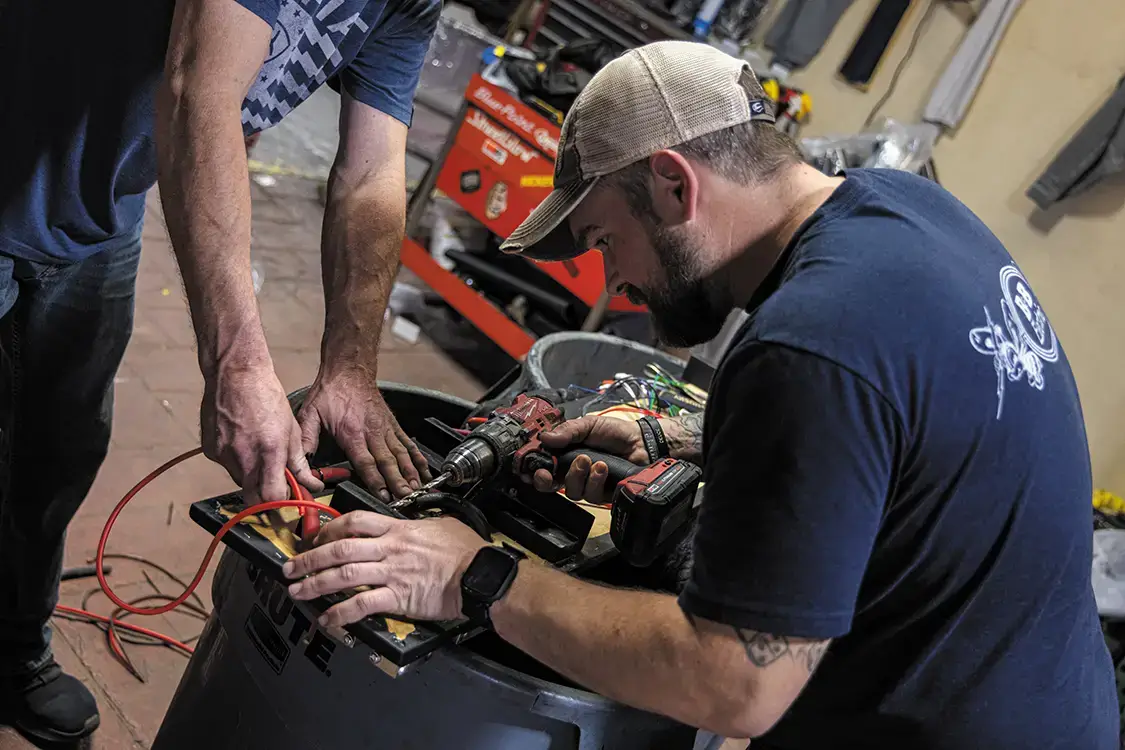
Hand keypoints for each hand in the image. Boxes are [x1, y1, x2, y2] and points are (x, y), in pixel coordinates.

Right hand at [201, 363, 322, 502]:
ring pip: (239, 482)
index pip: (271, 498)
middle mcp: (243, 458)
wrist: (235, 373)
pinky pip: (226, 466)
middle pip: (252, 498)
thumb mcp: (291, 430)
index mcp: (268, 452)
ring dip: (251, 476)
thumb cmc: (267, 396)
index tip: (287, 504)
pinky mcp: (209, 450)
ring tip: (258, 451)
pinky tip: (242, 441)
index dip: (280, 506)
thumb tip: (312, 484)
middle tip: (274, 487)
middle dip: (264, 499)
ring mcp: (222, 455)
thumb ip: (299, 463)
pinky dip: (236, 461)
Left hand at [282, 511, 488, 624]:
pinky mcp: (397, 598)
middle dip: (309, 558)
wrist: (479, 575)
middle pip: (339, 549)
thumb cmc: (465, 551)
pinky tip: (327, 620)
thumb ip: (418, 524)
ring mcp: (391, 573)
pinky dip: (339, 614)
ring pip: (342, 576)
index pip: (354, 522)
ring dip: (314, 584)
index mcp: (398, 529)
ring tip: (297, 592)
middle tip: (290, 567)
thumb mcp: (441, 525)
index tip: (315, 537)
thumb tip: (409, 525)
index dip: (329, 529)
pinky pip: (360, 606)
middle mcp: (389, 549)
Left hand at [298, 364, 430, 500]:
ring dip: (411, 473)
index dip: (375, 481)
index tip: (383, 495)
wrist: (349, 370)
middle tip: (407, 497)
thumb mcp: (310, 414)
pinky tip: (424, 469)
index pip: (366, 462)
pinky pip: (408, 443)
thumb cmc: (331, 391)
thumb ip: (307, 439)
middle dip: (399, 482)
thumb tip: (302, 463)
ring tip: (419, 487)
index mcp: (352, 433)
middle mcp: (372, 432)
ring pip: (402, 454)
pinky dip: (417, 457)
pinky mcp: (393, 425)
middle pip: (388, 462)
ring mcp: (385, 429)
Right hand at [533, 415, 649, 503]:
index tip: (531, 469)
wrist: (642, 442)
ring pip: (571, 491)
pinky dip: (595, 480)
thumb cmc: (615, 433)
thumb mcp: (588, 424)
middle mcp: (573, 471)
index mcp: (565, 454)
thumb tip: (545, 437)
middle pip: (550, 485)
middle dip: (545, 480)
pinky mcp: (602, 493)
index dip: (533, 471)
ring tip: (590, 460)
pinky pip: (590, 495)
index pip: (543, 466)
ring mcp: (587, 483)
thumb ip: (567, 430)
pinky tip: (602, 468)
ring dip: (577, 475)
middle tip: (548, 472)